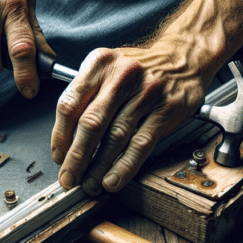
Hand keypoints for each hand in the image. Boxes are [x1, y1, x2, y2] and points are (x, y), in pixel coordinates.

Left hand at [51, 44, 208, 194]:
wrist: (183, 58)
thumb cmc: (140, 69)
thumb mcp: (108, 69)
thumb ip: (86, 96)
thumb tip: (67, 141)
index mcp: (100, 64)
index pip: (70, 104)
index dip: (60, 136)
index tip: (59, 156)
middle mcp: (122, 75)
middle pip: (91, 123)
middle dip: (76, 157)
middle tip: (69, 177)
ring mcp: (146, 92)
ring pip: (115, 137)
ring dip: (99, 167)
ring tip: (90, 183)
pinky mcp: (166, 110)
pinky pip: (140, 143)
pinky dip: (124, 166)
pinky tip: (113, 179)